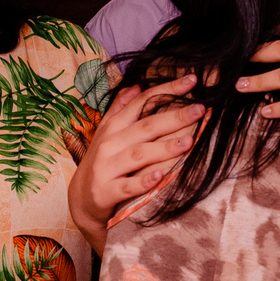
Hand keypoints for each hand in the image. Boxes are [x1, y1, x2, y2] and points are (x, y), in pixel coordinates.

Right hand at [68, 74, 204, 252]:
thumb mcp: (107, 133)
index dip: (166, 90)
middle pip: (145, 127)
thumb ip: (120, 109)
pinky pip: (127, 186)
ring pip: (138, 155)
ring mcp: (106, 168)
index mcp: (114, 127)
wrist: (80, 200)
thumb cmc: (102, 162)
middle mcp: (110, 144)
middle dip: (174, 117)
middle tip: (200, 109)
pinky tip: (161, 176)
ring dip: (164, 148)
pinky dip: (143, 182)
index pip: (142, 103)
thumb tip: (136, 87)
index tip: (191, 81)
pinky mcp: (106, 192)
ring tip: (189, 141)